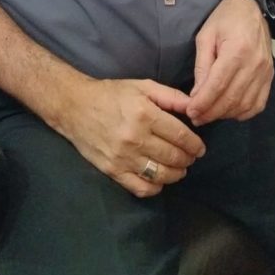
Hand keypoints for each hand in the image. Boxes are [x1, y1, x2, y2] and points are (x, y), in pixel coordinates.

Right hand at [62, 78, 205, 197]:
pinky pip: (141, 188)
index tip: (200, 148)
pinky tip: (159, 179)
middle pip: (173, 157)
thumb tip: (195, 107)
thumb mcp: (143, 86)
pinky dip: (155, 188)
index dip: (195, 145)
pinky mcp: (113, 171)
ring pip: (161, 175)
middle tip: (191, 157)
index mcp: (145, 114)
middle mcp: (135, 138)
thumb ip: (171, 97)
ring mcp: (123, 157)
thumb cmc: (111, 94)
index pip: (180, 136)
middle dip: (188, 159)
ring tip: (179, 169)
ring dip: (176, 174)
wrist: (74, 106)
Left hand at [187, 0, 273, 125]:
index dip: (203, 103)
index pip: (218, 85)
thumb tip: (197, 94)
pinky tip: (230, 111)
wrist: (251, 7)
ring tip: (209, 115)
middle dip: (211, 113)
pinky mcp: (270, 76)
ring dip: (225, 115)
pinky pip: (259, 103)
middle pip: (232, 99)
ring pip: (245, 105)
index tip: (191, 112)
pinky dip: (243, 112)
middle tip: (196, 118)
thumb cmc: (225, 18)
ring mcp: (265, 72)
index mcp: (237, 50)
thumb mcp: (205, 36)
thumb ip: (202, 66)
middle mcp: (254, 64)